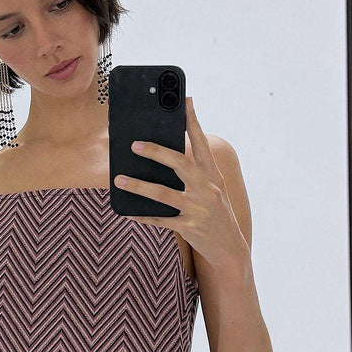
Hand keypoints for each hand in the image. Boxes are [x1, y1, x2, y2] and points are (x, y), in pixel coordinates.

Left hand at [114, 95, 248, 271]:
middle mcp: (208, 189)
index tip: (185, 100)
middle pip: (180, 163)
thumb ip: (196, 173)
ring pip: (164, 193)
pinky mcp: (191, 228)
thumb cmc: (216, 215)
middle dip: (156, 152)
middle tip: (134, 144)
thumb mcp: (213, 190)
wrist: (231, 251)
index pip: (202, 143)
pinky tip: (128, 212)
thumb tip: (167, 154)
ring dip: (139, 186)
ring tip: (119, 179)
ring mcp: (199, 209)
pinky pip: (161, 220)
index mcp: (213, 176)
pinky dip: (143, 216)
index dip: (193, 121)